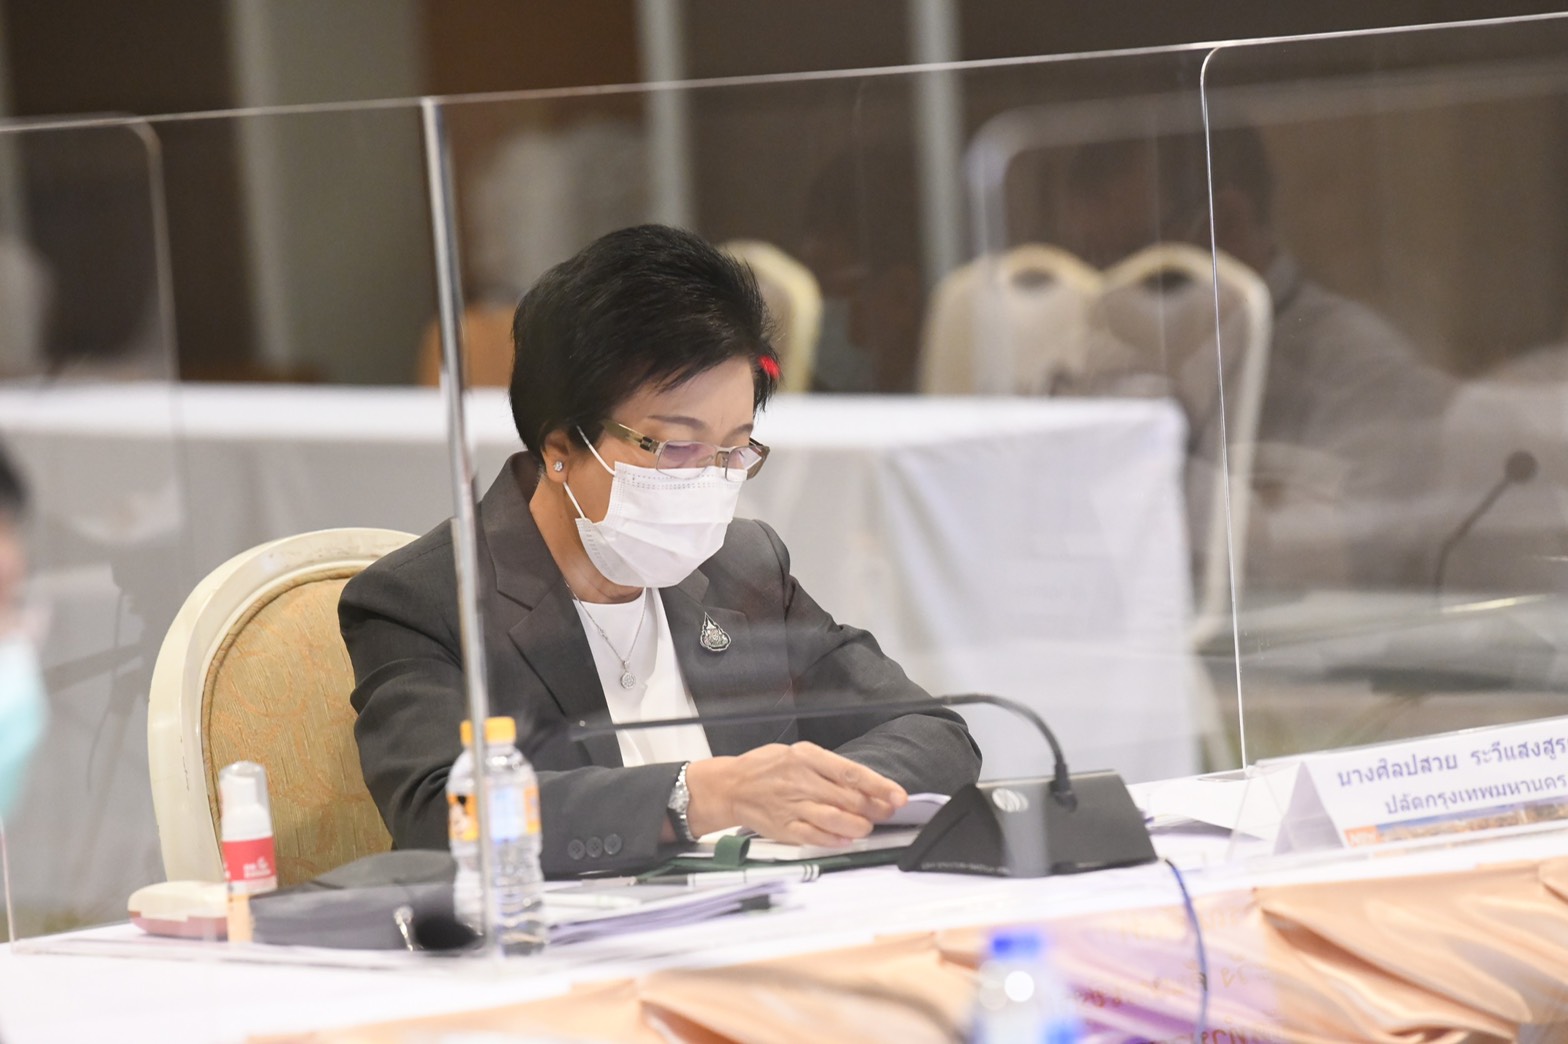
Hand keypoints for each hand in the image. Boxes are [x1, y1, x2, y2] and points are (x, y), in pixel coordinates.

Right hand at [685, 743, 907, 846]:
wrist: (730, 786)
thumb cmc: (766, 767)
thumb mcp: (798, 754)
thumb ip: (829, 769)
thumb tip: (864, 785)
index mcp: (807, 757)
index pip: (852, 773)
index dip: (880, 786)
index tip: (898, 796)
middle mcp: (801, 781)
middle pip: (849, 799)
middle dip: (875, 809)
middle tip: (886, 812)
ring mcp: (792, 806)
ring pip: (836, 820)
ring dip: (859, 826)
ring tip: (866, 826)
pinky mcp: (785, 827)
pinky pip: (816, 837)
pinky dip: (835, 840)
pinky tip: (846, 839)